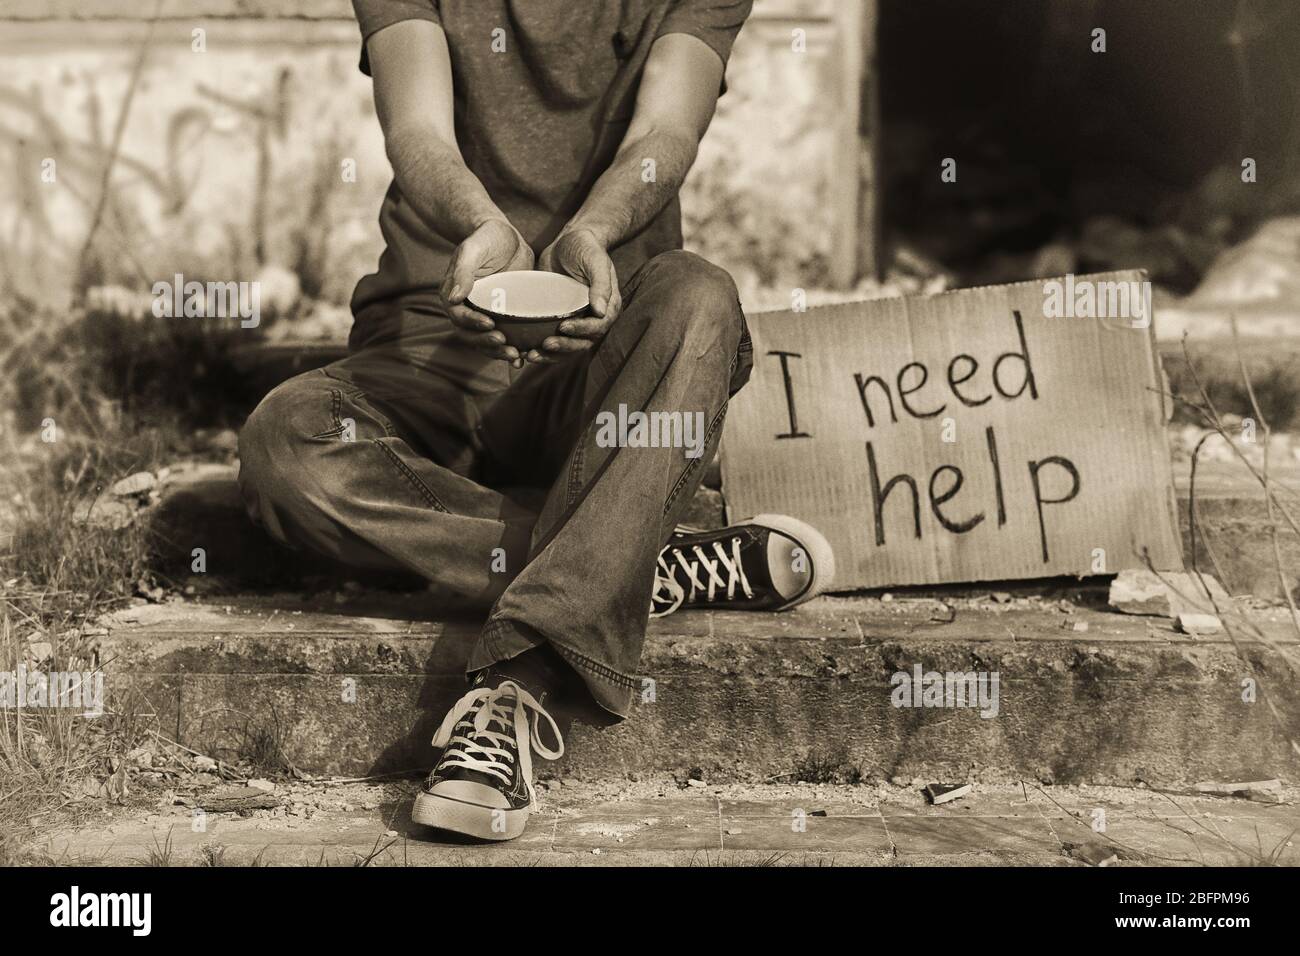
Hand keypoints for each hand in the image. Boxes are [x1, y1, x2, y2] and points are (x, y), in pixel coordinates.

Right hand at [441, 218, 534, 364]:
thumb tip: (452, 299)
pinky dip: (512, 349)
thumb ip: (462, 272)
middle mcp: (466, 309)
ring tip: (517, 357)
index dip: (473, 324)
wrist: (506, 237)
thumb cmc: (486, 238)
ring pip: (486, 341)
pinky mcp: (502, 317)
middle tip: (508, 346)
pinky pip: (504, 337)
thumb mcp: (473, 250)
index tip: (491, 325)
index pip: (459, 316)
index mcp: (453, 295)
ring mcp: (484, 315)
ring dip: (499, 352)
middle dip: (488, 344)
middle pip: (472, 335)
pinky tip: (524, 358)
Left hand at [532, 228, 620, 363]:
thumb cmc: (586, 247)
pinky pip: (553, 339)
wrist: (570, 240)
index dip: (582, 331)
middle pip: (582, 343)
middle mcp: (593, 319)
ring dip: (550, 355)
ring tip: (530, 355)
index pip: (597, 327)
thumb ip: (600, 284)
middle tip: (545, 345)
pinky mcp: (560, 320)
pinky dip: (541, 349)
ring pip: (567, 347)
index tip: (563, 327)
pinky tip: (524, 351)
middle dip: (564, 347)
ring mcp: (576, 321)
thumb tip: (601, 312)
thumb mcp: (595, 261)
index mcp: (607, 308)